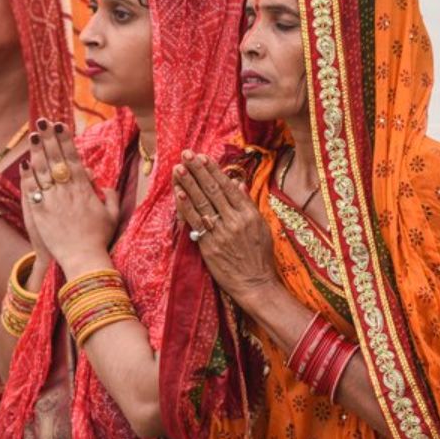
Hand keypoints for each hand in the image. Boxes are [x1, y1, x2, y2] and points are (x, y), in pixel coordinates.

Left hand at [24, 119, 117, 275]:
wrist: (83, 259)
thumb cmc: (99, 238)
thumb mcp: (112, 215)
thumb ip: (110, 196)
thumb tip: (103, 183)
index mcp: (84, 189)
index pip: (73, 158)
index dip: (65, 140)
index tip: (60, 125)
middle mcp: (67, 191)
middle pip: (56, 159)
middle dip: (49, 138)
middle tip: (42, 121)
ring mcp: (53, 201)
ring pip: (43, 172)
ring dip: (37, 152)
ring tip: (33, 136)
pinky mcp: (41, 213)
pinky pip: (33, 191)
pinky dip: (28, 177)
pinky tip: (24, 164)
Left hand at [173, 150, 278, 302]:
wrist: (256, 284)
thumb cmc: (259, 256)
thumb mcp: (261, 227)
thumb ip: (247, 204)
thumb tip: (237, 182)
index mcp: (249, 214)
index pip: (227, 186)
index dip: (213, 170)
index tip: (203, 156)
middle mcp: (235, 221)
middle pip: (212, 190)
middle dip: (198, 170)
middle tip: (186, 154)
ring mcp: (221, 233)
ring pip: (202, 203)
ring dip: (188, 183)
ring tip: (178, 167)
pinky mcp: (209, 246)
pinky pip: (195, 222)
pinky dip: (186, 207)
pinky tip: (178, 192)